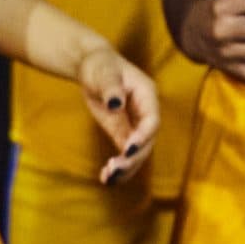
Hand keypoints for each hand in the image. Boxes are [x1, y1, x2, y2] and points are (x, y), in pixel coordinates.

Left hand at [75, 43, 158, 185]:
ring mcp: (135, 124)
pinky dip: (119, 166)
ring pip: (139, 152)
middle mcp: (146, 112)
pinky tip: (106, 178)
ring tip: (108, 178)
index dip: (143, 136)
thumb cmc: (100, 65)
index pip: (152, 120)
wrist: (92, 66)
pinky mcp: (123, 132)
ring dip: (127, 167)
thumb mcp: (104, 74)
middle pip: (147, 141)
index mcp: (147, 95)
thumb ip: (112, 89)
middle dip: (133, 158)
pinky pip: (126, 153)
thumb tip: (117, 104)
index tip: (127, 149)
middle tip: (113, 169)